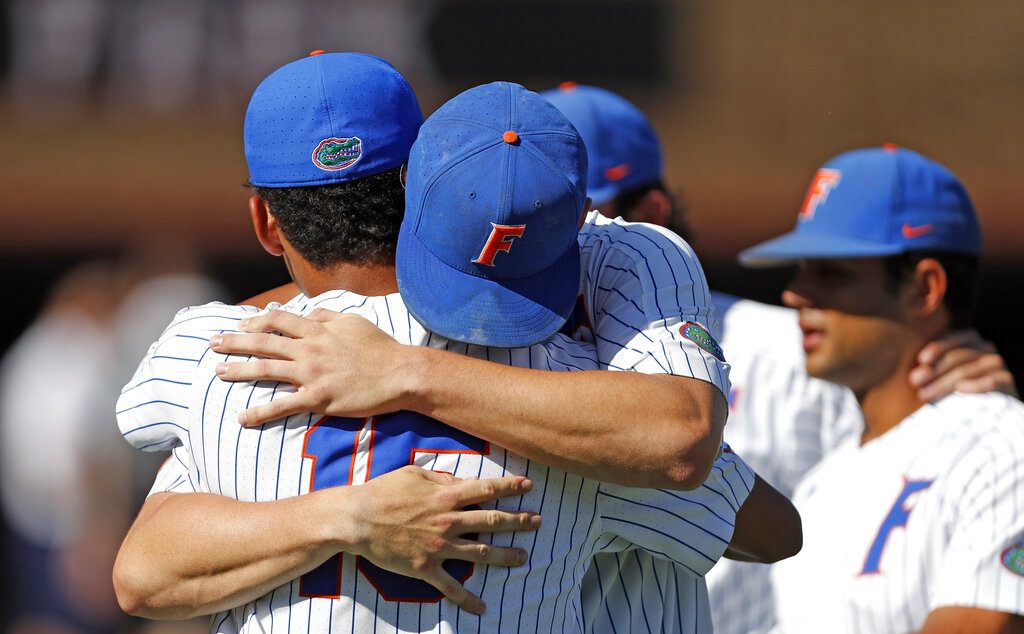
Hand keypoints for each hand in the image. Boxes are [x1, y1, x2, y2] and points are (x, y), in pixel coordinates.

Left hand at [209, 309, 419, 425]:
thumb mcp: (354, 322)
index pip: (278, 320)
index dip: (255, 320)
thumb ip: (328, 317)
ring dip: (239, 370)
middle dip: (235, 342)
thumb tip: (308, 313)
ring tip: (219, 372)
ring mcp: (312, 374)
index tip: (240, 324)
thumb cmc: (381, 348)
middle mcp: (309, 349)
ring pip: (266, 370)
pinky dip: (259, 412)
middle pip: (263, 342)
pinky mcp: (318, 399)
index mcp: (318, 329)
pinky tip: (242, 417)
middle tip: (213, 343)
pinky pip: (282, 406)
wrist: (400, 374)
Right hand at [342, 465, 538, 613]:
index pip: (486, 490)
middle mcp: (448, 521)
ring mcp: (439, 547)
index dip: (509, 487)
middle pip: (491, 520)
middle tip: (538, 521)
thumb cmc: (383, 492)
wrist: (357, 520)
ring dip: (505, 555)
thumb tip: (461, 482)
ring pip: (481, 552)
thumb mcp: (413, 474)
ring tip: (524, 557)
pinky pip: (451, 587)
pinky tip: (483, 608)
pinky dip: (468, 599)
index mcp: (445, 496)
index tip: (529, 485)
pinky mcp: (426, 568)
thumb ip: (441, 479)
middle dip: (518, 520)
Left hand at [909, 329, 1017, 401]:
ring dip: (944, 383)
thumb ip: (926, 370)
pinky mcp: (1006, 380)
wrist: (982, 407)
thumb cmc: (949, 385)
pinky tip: (960, 389)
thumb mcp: (936, 374)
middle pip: (957, 356)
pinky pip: (992, 380)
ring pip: (968, 369)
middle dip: (934, 370)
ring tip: (925, 395)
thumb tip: (917, 376)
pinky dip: (975, 385)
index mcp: (968, 339)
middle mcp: (984, 347)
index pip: (953, 339)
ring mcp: (996, 363)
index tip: (922, 360)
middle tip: (916, 382)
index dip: (937, 347)